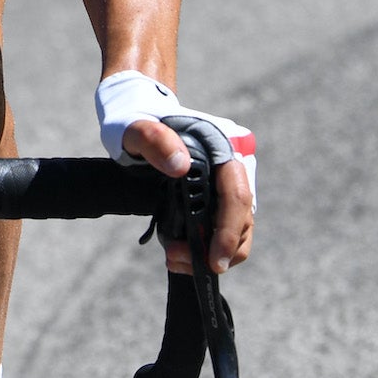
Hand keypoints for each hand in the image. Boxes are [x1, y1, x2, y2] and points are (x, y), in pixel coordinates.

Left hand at [96, 71, 255, 276]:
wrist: (134, 116)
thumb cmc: (135, 120)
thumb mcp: (135, 127)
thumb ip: (154, 140)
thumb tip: (181, 167)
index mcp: (219, 148)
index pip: (236, 195)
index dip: (229, 230)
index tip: (213, 260)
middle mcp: (229, 167)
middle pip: (243, 218)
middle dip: (218, 250)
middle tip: (177, 261)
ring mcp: (223, 184)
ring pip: (237, 228)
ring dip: (211, 253)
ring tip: (173, 258)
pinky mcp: (213, 197)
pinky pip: (221, 228)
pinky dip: (205, 247)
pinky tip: (178, 252)